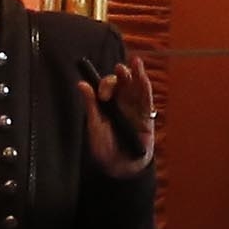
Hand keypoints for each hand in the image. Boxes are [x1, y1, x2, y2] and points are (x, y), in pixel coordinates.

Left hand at [81, 51, 157, 177]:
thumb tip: (81, 84)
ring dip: (136, 74)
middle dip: (122, 74)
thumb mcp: (94, 126)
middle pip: (123, 82)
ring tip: (135, 62)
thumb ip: (91, 105)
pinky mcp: (146, 115)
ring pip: (136, 86)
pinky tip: (143, 76)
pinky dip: (145, 86)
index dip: (105, 85)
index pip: (108, 87)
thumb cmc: (105, 147)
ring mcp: (134, 107)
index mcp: (107, 104)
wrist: (119, 167)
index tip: (102, 96)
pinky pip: (147, 98)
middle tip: (119, 70)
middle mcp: (122, 102)